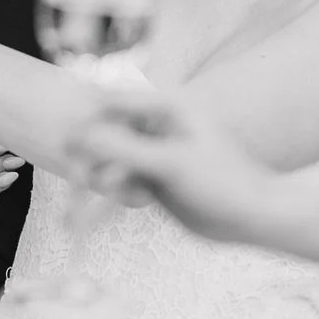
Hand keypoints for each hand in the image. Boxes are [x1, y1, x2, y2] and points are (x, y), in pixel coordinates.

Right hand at [73, 87, 282, 244]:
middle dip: (88, 153)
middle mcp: (159, 125)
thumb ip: (125, 148)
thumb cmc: (222, 183)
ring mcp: (155, 152)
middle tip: (77, 178)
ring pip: (110, 157)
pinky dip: (109, 191)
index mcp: (168, 106)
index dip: (86, 120)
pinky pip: (120, 179)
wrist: (252, 217)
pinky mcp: (153, 178)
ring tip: (88, 200)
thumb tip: (80, 134)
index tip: (66, 143)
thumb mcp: (171, 163)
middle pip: (107, 129)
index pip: (112, 101)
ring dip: (96, 175)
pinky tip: (96, 213)